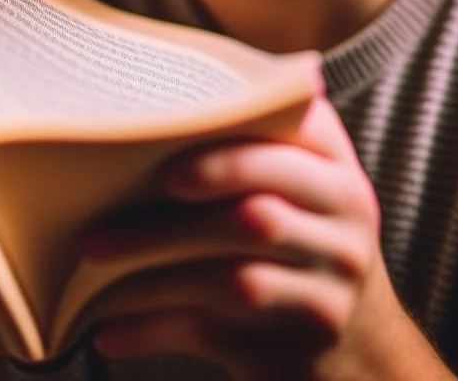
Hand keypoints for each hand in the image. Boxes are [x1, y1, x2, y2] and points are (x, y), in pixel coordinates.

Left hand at [83, 97, 448, 380]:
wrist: (365, 347)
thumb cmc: (297, 236)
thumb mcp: (294, 184)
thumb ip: (249, 142)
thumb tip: (137, 110)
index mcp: (335, 169)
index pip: (286, 152)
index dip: (226, 159)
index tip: (163, 169)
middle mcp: (345, 226)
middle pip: (254, 219)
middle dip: (167, 226)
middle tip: (97, 232)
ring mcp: (331, 291)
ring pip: (233, 282)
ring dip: (149, 278)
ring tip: (91, 270)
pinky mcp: (302, 347)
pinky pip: (217, 335)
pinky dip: (154, 332)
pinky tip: (107, 332)